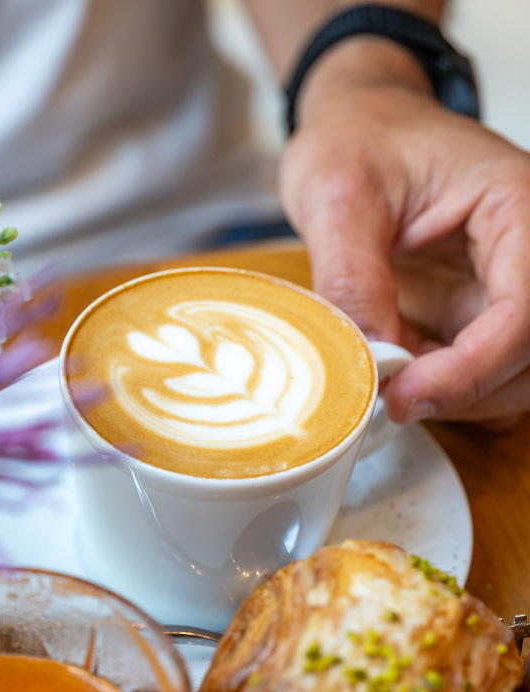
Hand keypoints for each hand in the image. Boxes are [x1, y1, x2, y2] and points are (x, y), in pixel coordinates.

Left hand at [280, 41, 529, 426]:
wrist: (359, 130)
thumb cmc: (358, 140)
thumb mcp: (338, 194)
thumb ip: (352, 276)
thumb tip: (368, 356)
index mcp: (517, 205)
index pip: (525, 308)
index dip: (472, 367)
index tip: (407, 394)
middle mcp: (528, 250)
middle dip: (467, 392)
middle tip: (392, 403)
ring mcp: (506, 285)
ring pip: (516, 374)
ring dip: (457, 398)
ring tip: (389, 389)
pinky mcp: (478, 312)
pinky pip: (481, 370)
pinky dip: (443, 390)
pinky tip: (398, 380)